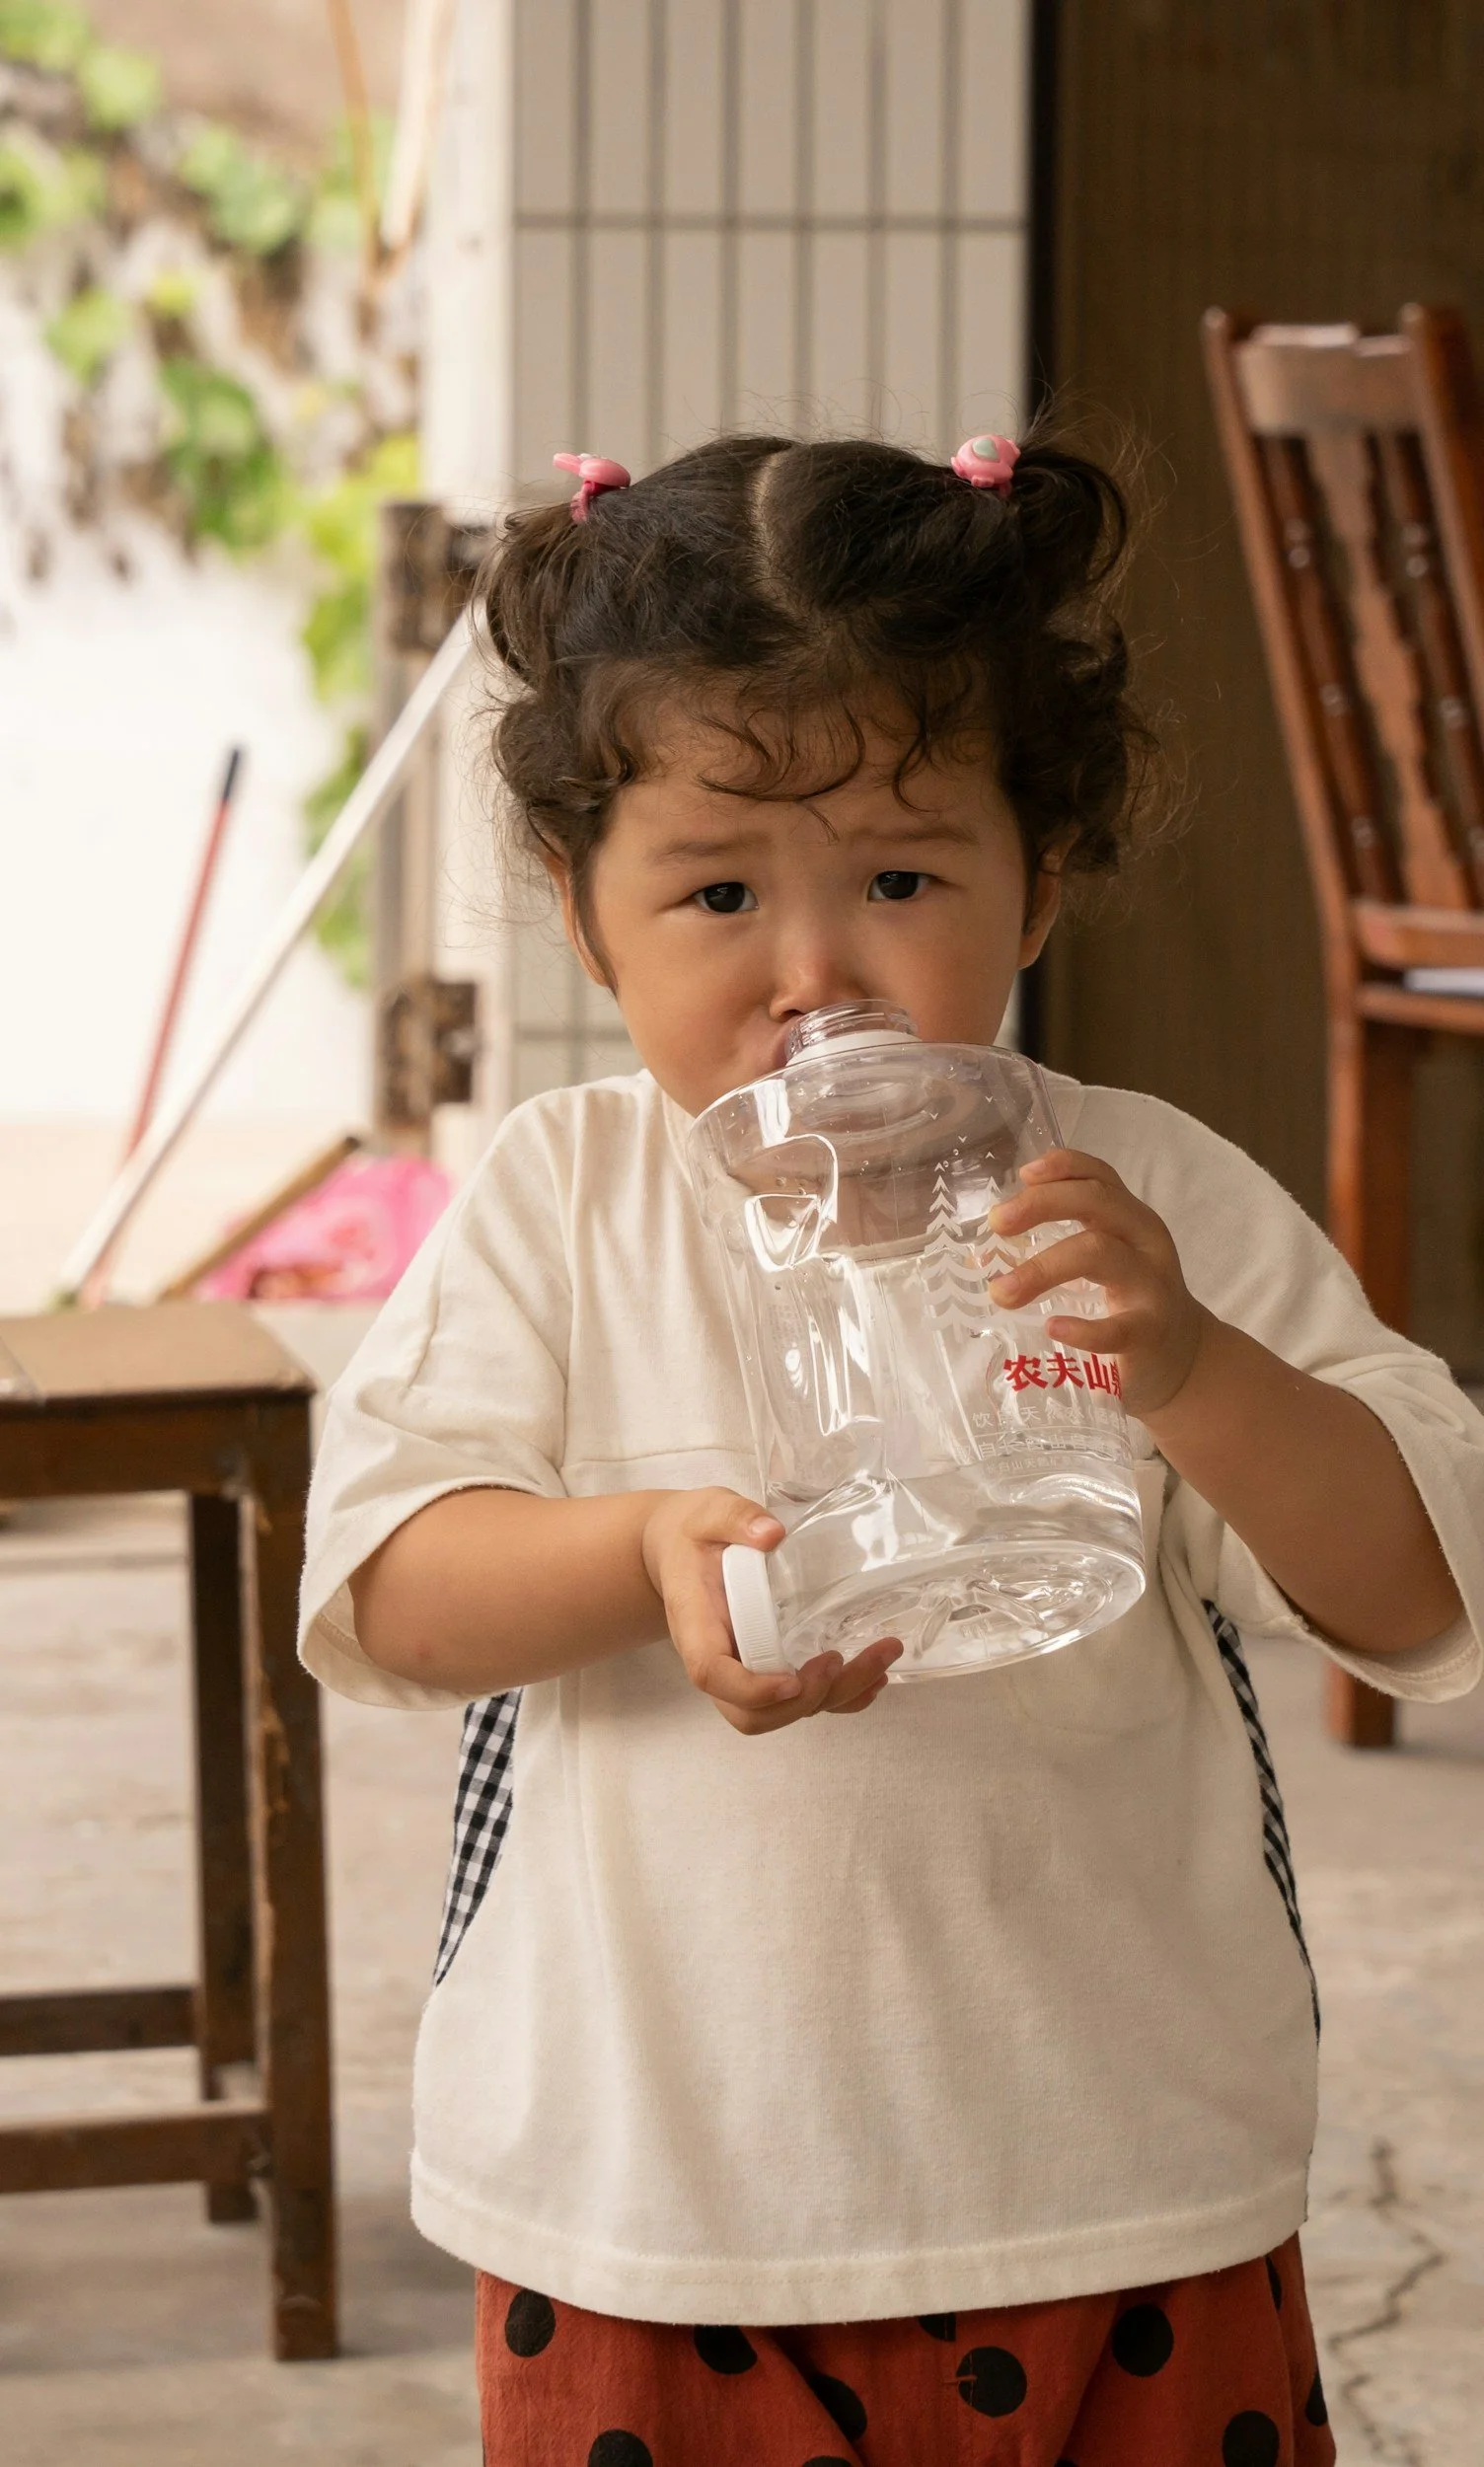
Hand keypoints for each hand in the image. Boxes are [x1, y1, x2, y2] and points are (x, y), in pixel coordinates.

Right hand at [639, 1487, 901, 1734]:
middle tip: (841, 1660)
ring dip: (834, 1697)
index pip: (712, 1673)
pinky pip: (800, 1701)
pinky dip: (840, 1698)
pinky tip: (874, 1679)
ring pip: (781, 1713)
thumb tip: (772, 1534)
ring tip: (879, 1661)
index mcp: (696, 1625)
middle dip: (804, 1700)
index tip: (792, 1679)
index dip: (752, 1688)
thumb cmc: (695, 1536)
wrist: (682, 1551)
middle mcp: (719, 1660)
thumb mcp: (709, 1513)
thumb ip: (736, 1518)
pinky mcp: (768, 1667)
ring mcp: (744, 1670)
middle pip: (751, 1713)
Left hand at [986, 1148, 1208, 1418]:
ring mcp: (1152, 1285)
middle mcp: (1145, 1241)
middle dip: (1042, 1204)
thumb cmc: (1131, 1299)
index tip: (1023, 1174)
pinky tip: (1053, 1327)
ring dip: (1042, 1269)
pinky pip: (1117, 1327)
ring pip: (1100, 1253)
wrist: (1183, 1357)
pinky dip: (1082, 1329)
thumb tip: (984, 1251)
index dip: (1064, 1166)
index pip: (1100, 1176)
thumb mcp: (1107, 1258)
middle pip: (1097, 1201)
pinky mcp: (1151, 1332)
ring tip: (1001, 1292)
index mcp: (1131, 1219)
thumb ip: (1062, 1241)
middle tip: (997, 1223)